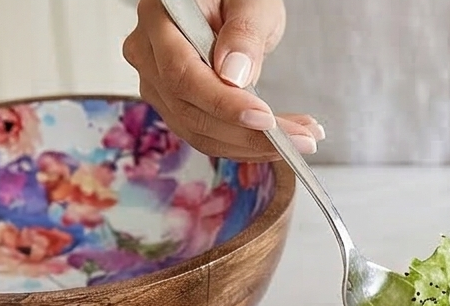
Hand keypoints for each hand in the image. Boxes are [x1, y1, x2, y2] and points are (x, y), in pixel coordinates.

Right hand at [123, 0, 324, 161]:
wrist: (223, 2)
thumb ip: (244, 32)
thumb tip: (234, 76)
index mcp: (159, 20)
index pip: (183, 76)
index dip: (224, 105)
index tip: (265, 120)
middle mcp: (149, 58)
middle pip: (192, 113)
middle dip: (249, 134)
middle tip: (300, 139)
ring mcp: (159, 87)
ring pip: (201, 134)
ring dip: (252, 145)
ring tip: (299, 139)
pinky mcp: (177, 107)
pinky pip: (208, 136)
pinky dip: (244, 144)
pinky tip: (277, 140)